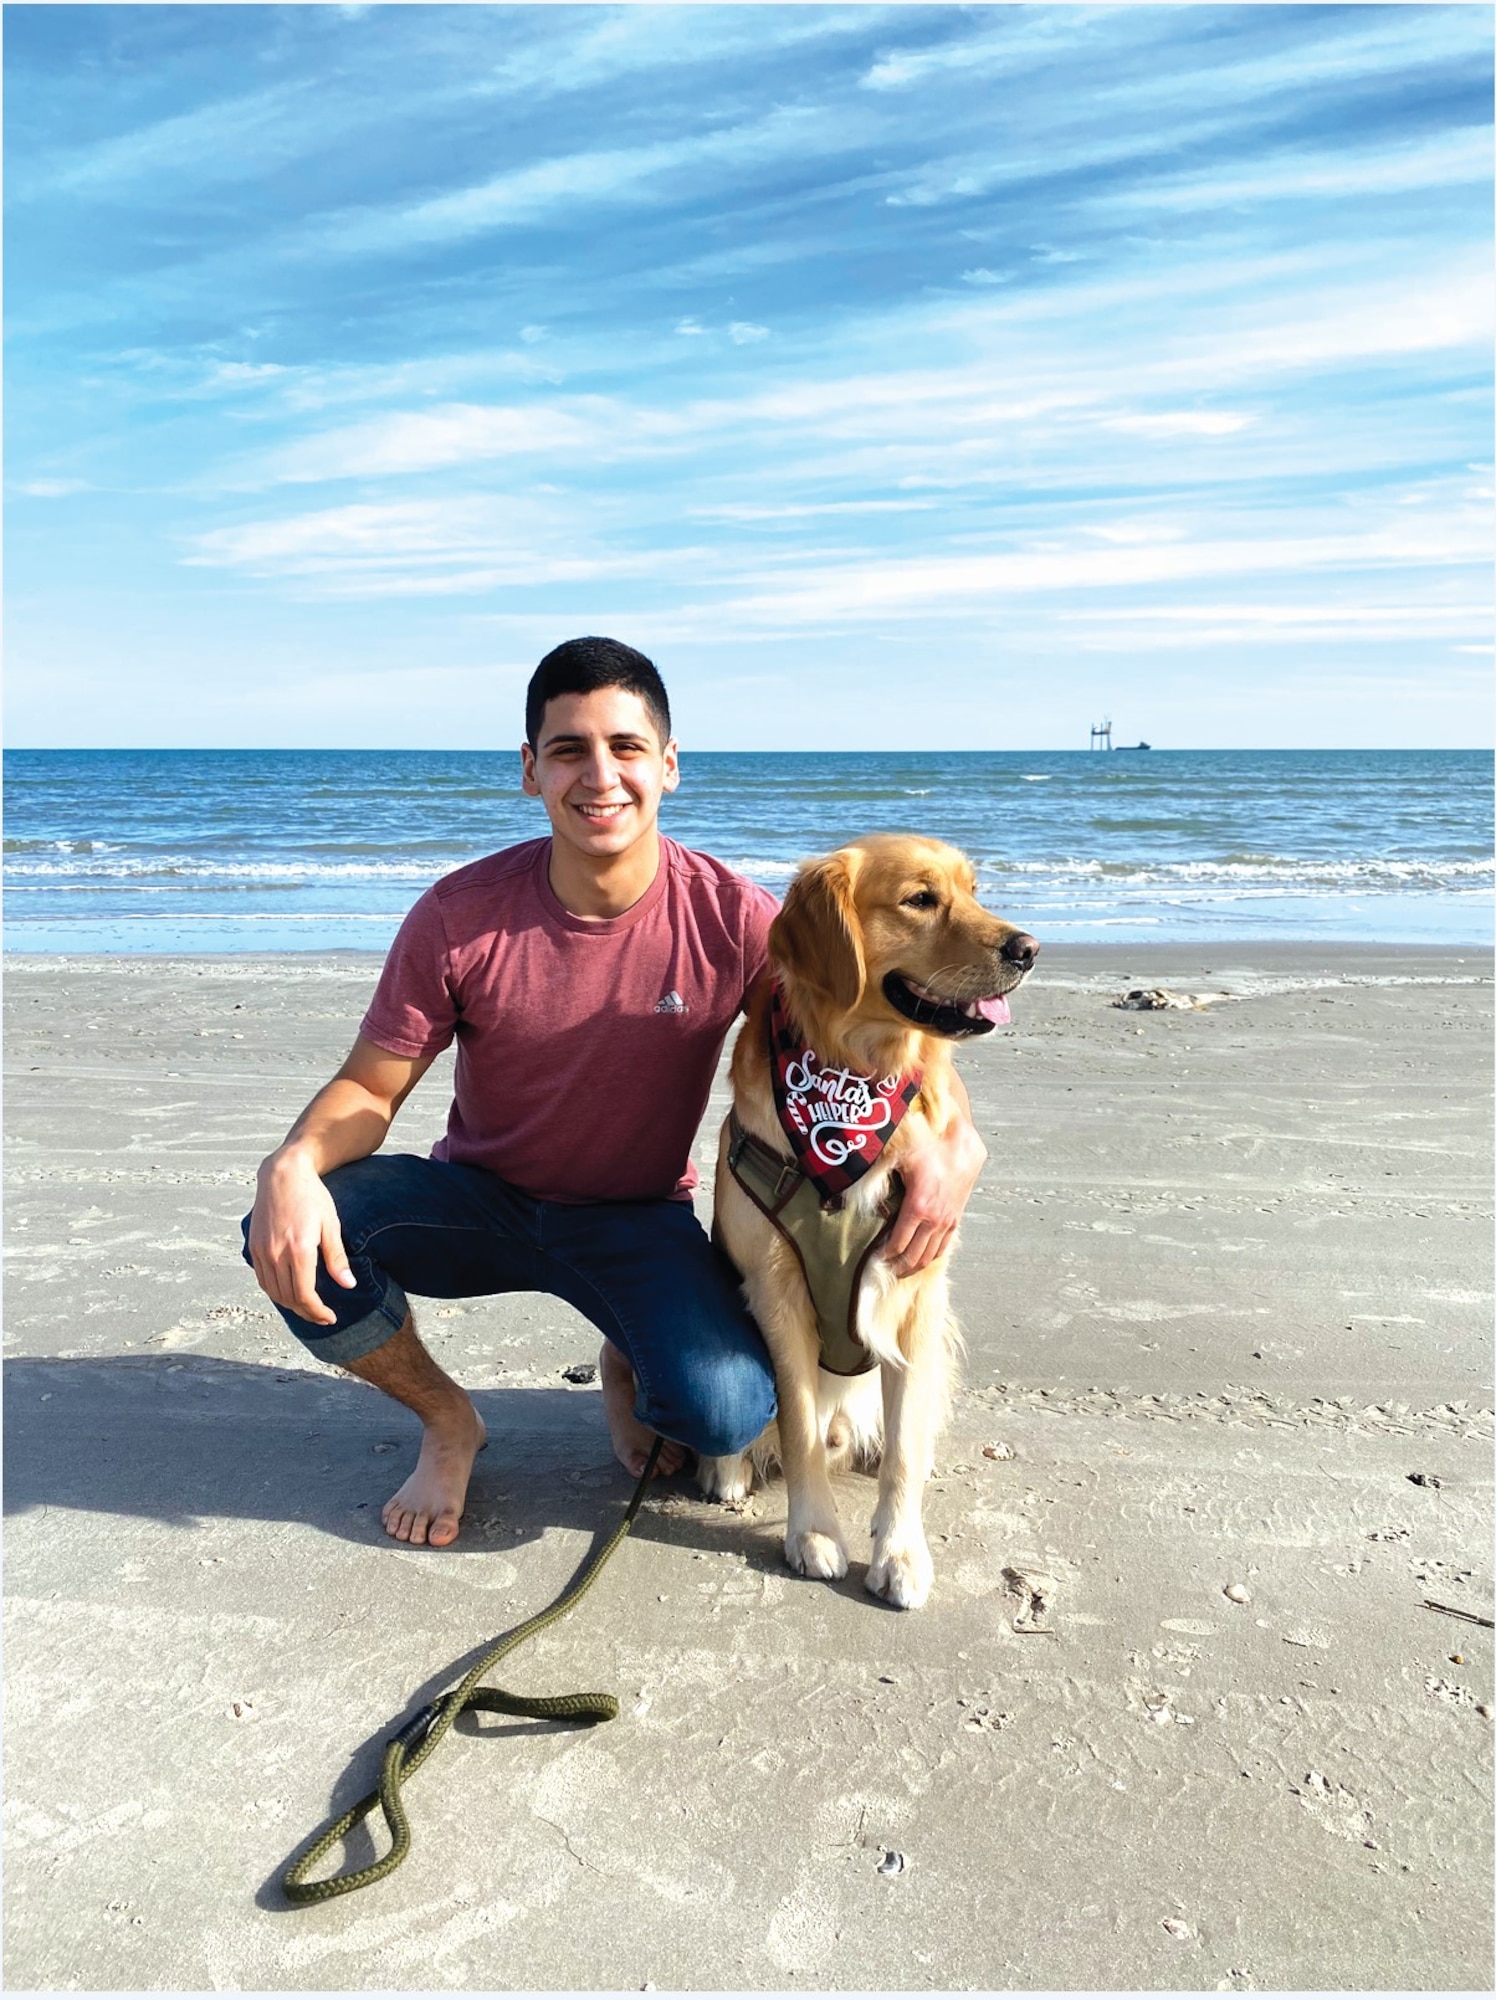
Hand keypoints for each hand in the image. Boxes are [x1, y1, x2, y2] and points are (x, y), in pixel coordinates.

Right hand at [247, 1149, 356, 1323]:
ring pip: (273, 1292)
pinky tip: (289, 1291)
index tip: (330, 1317)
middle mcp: (276, 1253)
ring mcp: (261, 1251)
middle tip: (322, 1316)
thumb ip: (337, 1258)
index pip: (305, 1295)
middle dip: (306, 1312)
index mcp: (298, 1250)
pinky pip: (262, 1279)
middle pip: (288, 1298)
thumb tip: (348, 1285)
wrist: (283, 1174)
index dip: (317, 1311)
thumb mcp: (331, 1225)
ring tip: (308, 1307)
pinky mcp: (253, 1246)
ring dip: (290, 1305)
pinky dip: (275, 1292)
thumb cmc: (312, 1196)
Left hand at [883, 1106, 986, 1277]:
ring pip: (929, 1256)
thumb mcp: (900, 1156)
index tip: (873, 1259)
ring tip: (899, 1270)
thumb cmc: (928, 1147)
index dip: (885, 1255)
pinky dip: (930, 1257)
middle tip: (883, 1270)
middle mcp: (934, 1219)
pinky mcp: (956, 1219)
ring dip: (914, 1266)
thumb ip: (879, 1171)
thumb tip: (852, 1178)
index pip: (898, 1243)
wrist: (962, 1145)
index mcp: (918, 1206)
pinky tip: (920, 1259)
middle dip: (897, 1267)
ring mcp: (947, 1221)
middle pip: (914, 1256)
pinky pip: (943, 1247)